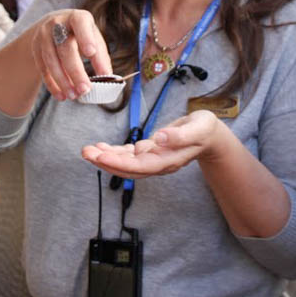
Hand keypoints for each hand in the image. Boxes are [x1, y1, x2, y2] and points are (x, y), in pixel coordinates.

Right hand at [32, 10, 110, 101]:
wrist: (55, 25)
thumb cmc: (81, 34)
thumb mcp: (93, 38)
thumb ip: (100, 56)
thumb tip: (107, 76)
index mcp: (77, 18)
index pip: (80, 23)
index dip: (85, 37)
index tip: (91, 53)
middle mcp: (58, 24)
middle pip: (65, 48)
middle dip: (75, 71)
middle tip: (85, 89)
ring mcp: (44, 35)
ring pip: (51, 60)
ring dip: (62, 80)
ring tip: (74, 96)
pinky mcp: (36, 48)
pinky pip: (43, 69)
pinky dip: (52, 84)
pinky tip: (61, 96)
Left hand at [81, 110, 224, 178]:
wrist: (208, 135)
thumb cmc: (204, 129)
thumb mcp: (199, 128)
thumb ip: (181, 135)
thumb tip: (160, 137)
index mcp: (169, 160)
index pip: (141, 166)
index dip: (120, 163)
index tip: (102, 156)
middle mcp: (158, 163)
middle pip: (129, 168)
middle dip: (106, 162)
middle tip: (86, 153)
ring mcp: (153, 159)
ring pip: (125, 163)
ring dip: (105, 158)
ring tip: (87, 150)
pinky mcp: (149, 152)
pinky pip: (127, 156)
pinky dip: (113, 152)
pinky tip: (100, 147)